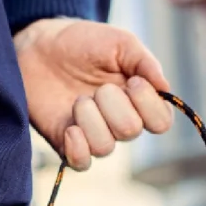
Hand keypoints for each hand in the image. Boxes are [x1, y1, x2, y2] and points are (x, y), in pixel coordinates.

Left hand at [14, 18, 174, 170]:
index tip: (132, 81)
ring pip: (105, 147)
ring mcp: (94, 134)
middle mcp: (120, 121)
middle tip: (98, 87)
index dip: (149, 105)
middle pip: (130, 131)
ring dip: (90, 119)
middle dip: (112, 105)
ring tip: (78, 100)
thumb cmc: (83, 42)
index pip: (161, 122)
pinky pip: (82, 163)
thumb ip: (144, 62)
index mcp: (138, 99)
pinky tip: (70, 128)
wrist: (40, 46)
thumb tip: (165, 88)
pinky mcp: (67, 143)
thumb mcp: (119, 42)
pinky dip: (78, 149)